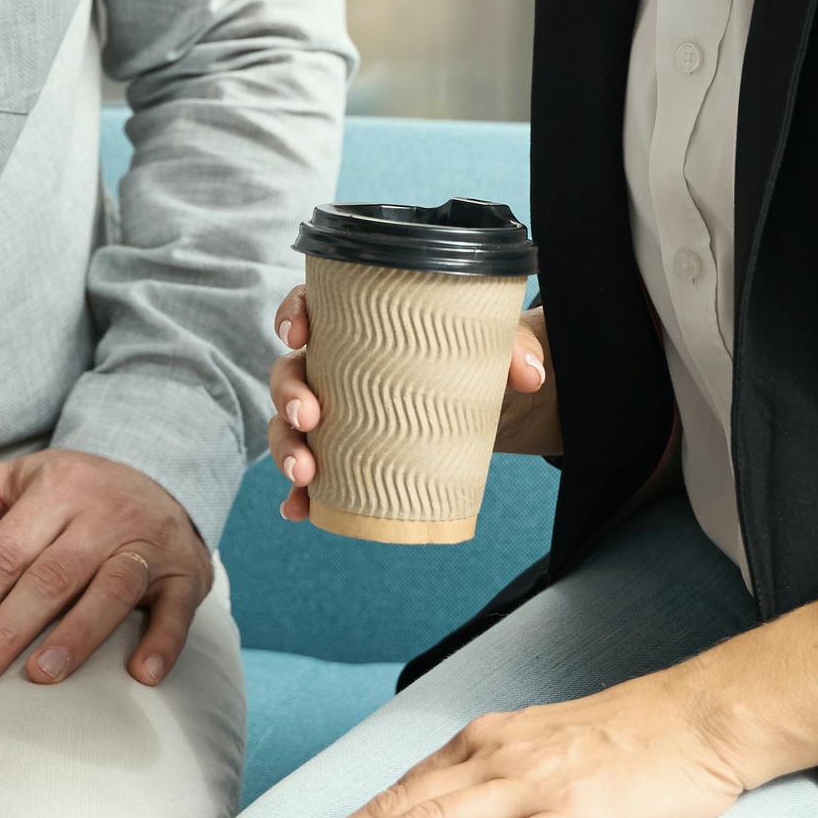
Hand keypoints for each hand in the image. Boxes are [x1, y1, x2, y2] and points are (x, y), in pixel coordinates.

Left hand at [0, 448, 208, 690]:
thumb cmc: (64, 494)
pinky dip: (163, 641)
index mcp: (56, 486)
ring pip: (112, 589)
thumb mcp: (3, 483)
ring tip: (40, 676)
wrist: (159, 475)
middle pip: (51, 576)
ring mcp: (149, 540)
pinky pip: (177, 606)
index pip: (4, 553)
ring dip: (77, 635)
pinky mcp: (186, 569)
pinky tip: (141, 675)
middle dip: (7, 631)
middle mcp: (105, 511)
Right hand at [269, 296, 553, 522]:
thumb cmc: (477, 357)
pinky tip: (300, 509)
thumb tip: (529, 375)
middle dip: (288, 396)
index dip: (294, 316)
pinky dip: (300, 494)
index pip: (312, 307)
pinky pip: (311, 474)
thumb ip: (514, 347)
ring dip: (287, 448)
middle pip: (291, 372)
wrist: (494, 405)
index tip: (297, 334)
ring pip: (290, 425)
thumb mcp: (498, 344)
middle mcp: (336, 367)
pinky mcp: (346, 454)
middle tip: (310, 417)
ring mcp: (336, 413)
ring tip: (305, 474)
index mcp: (359, 324)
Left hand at [272, 667, 749, 817]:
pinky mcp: (576, 817)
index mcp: (484, 741)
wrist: (700, 716)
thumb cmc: (629, 736)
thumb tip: (440, 806)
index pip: (399, 791)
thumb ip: (490, 771)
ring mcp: (534, 787)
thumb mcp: (540, 743)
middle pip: (400, 809)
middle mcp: (496, 759)